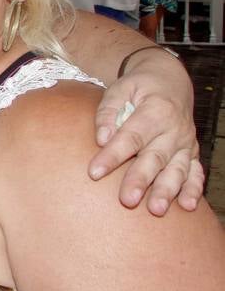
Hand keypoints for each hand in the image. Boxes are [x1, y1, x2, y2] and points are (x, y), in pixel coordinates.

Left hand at [90, 50, 202, 214]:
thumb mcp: (120, 87)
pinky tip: (187, 206)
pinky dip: (194, 189)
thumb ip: (108, 111)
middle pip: (155, 157)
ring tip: (156, 210)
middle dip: (141, 180)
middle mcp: (175, 129)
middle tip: (127, 200)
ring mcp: (186, 142)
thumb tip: (101, 138)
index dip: (113, 155)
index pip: (131, 136)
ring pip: (177, 169)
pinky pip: (196, 172)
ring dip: (167, 191)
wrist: (170, 80)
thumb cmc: (139, 86)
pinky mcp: (192, 152)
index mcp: (156, 110)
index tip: (94, 173)